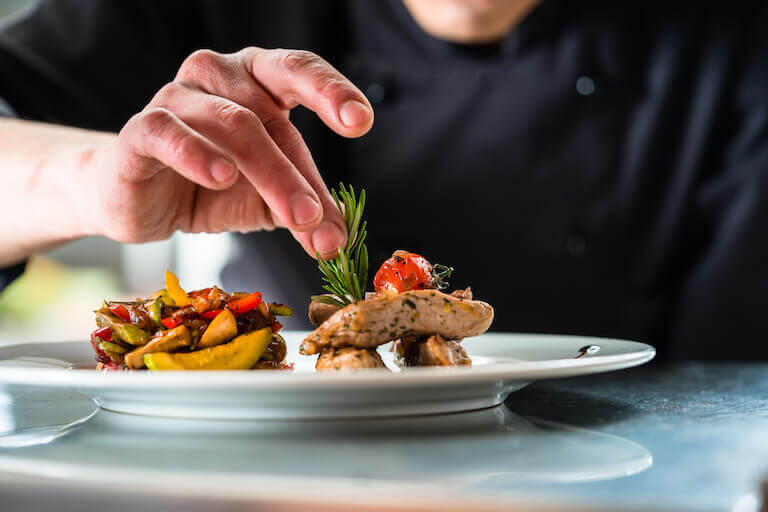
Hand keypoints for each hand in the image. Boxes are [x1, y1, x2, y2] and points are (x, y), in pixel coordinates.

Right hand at [83, 47, 372, 257]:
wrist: (143, 201)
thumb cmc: (213, 186)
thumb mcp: (270, 200)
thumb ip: (305, 212)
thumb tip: (338, 242)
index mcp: (257, 81)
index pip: (298, 70)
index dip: (331, 90)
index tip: (361, 121)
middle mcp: (218, 77)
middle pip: (267, 113)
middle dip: (299, 169)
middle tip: (321, 214)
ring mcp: (176, 97)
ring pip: (230, 124)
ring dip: (270, 174)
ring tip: (296, 216)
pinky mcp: (141, 130)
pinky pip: (168, 132)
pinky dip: (197, 154)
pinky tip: (222, 176)